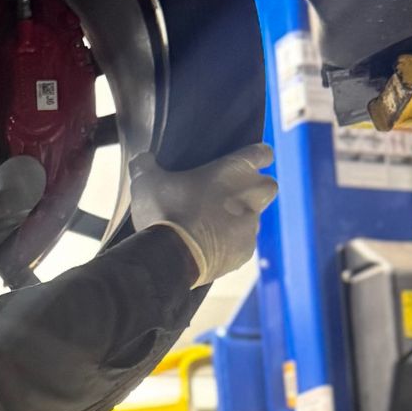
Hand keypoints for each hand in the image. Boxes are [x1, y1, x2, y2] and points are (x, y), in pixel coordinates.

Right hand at [128, 143, 275, 281]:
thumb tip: (143, 159)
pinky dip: (230, 244)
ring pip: (254, 218)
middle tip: (229, 195)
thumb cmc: (163, 211)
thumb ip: (147, 165)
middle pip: (268, 186)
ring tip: (212, 225)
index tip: (245, 159)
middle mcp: (250, 196)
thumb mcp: (146, 181)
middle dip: (254, 190)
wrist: (170, 258)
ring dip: (239, 219)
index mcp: (234, 170)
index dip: (256, 155)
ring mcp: (250, 227)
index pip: (263, 153)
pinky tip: (209, 246)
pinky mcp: (245, 253)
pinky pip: (242, 244)